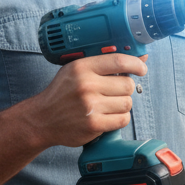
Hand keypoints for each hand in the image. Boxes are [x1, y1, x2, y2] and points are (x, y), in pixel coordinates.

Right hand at [23, 54, 146, 148]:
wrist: (42, 119)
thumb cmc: (62, 93)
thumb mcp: (76, 70)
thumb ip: (105, 64)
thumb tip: (140, 59)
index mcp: (82, 67)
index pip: (119, 61)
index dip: (136, 64)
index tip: (141, 68)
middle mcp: (87, 85)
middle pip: (127, 85)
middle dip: (124, 89)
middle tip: (113, 92)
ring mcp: (91, 106)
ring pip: (127, 103)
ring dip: (121, 105)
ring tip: (107, 105)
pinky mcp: (94, 125)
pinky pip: (122, 120)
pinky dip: (118, 119)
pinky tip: (107, 116)